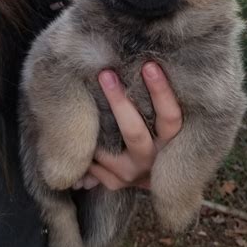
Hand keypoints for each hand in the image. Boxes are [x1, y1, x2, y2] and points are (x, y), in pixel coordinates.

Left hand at [73, 62, 181, 190]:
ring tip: (78, 100)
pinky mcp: (115, 182)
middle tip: (106, 73)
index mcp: (174, 143)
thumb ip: (163, 104)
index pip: (171, 117)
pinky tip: (72, 129)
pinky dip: (84, 146)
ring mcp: (132, 174)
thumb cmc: (164, 136)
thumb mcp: (169, 124)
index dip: (161, 92)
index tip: (149, 65)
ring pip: (106, 150)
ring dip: (92, 127)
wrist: (160, 178)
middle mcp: (154, 160)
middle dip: (119, 101)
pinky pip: (93, 163)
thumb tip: (151, 63)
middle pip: (134, 132)